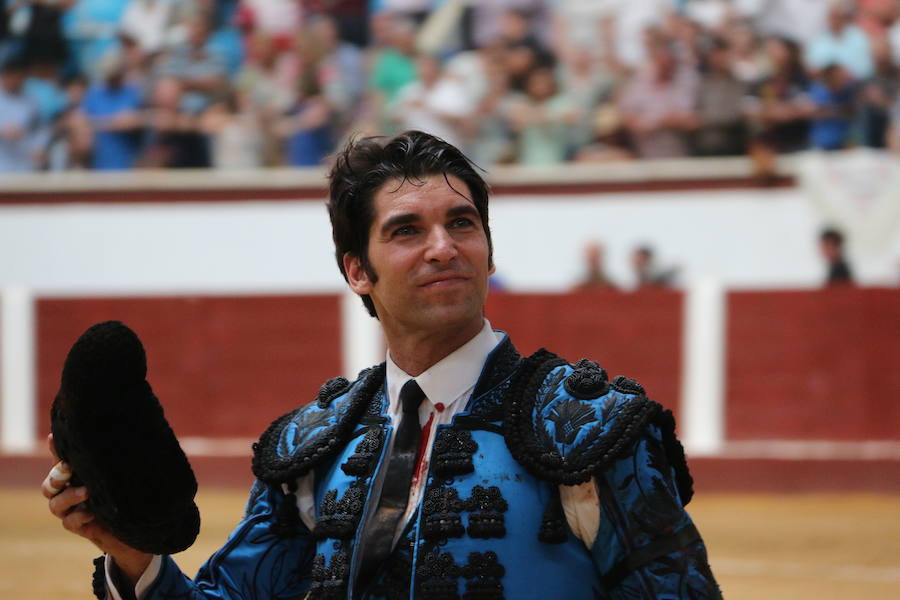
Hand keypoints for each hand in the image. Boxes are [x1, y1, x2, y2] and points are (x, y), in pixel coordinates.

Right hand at [43, 434, 152, 585]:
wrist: (137, 524)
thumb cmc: (131, 493)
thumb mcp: (126, 472)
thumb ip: (121, 456)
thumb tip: (135, 430)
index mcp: (78, 474)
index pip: (61, 460)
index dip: (55, 448)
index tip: (54, 437)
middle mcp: (69, 491)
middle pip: (50, 483)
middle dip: (57, 474)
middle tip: (69, 467)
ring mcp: (72, 510)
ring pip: (56, 503)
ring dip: (70, 496)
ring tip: (88, 492)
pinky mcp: (80, 527)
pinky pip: (70, 522)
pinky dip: (79, 516)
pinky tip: (92, 512)